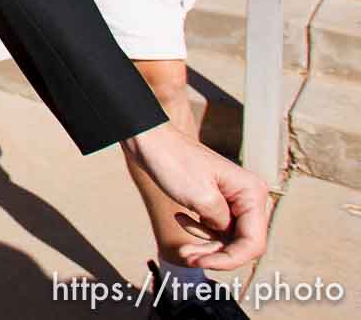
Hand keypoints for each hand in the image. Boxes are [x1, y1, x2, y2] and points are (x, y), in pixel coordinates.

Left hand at [122, 123, 269, 268]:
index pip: (254, 242)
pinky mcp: (218, 200)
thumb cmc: (173, 162)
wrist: (150, 140)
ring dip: (206, 246)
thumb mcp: (201, 198)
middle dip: (217, 254)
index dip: (231, 259)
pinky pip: (216, 226)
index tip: (203, 263)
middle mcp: (249, 196)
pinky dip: (200, 230)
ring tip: (183, 248)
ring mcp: (234, 199)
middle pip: (243, 243)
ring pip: (229, 237)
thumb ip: (222, 225)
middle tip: (188, 257)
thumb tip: (228, 239)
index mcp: (252, 193)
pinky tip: (181, 218)